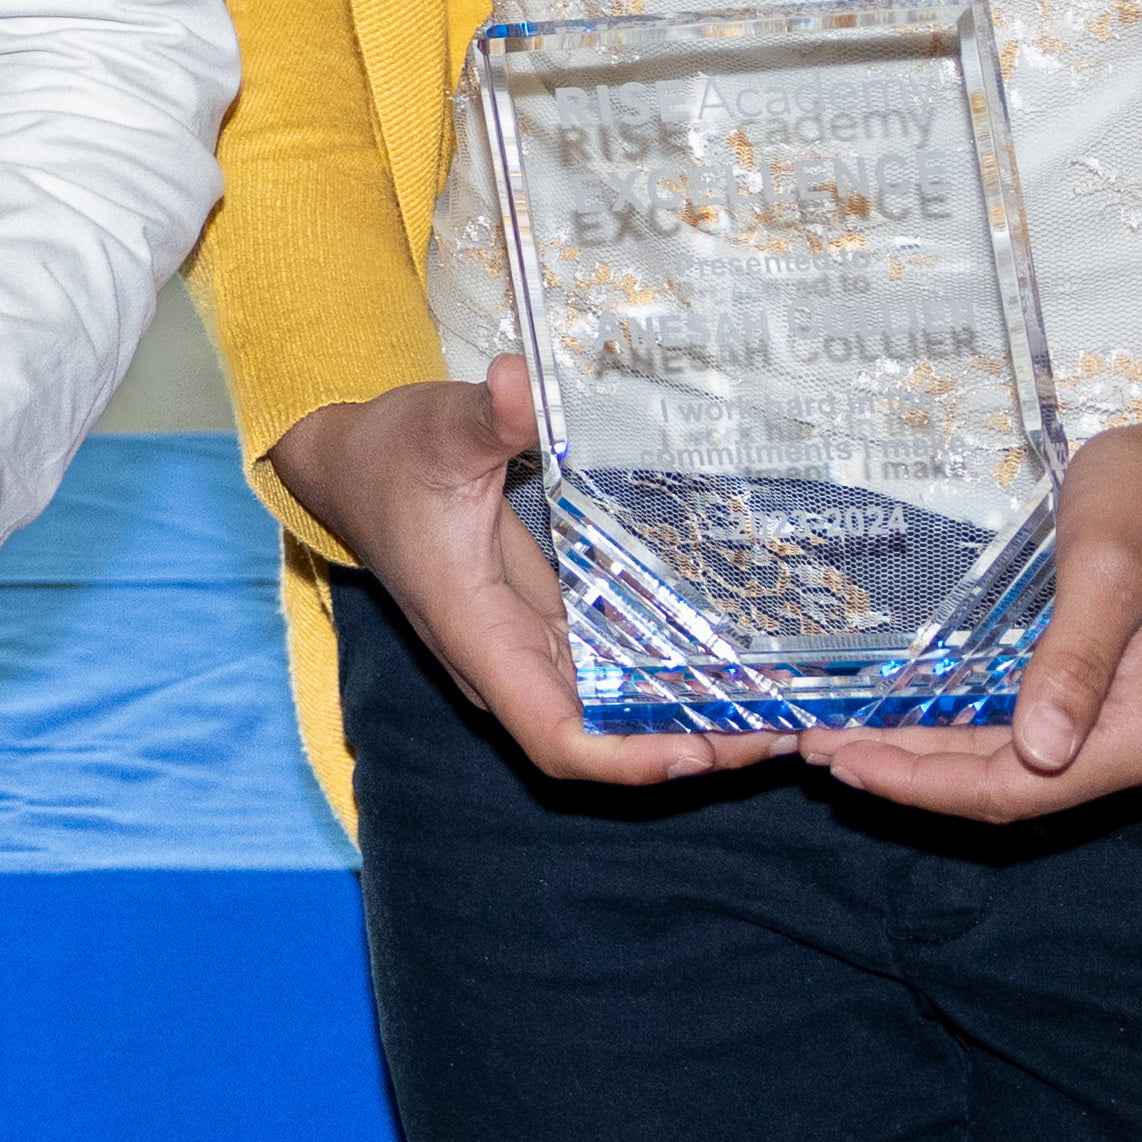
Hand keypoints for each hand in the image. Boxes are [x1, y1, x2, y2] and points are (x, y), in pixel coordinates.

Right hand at [269, 358, 781, 787]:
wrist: (351, 467)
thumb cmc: (389, 455)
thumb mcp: (436, 428)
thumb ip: (484, 416)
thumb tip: (518, 383)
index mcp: (478, 635)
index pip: (554, 736)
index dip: (628, 758)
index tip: (702, 748)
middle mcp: (508, 663)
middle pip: (605, 742)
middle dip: (696, 744)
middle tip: (790, 726)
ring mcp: (530, 651)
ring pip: (618, 715)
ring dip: (697, 718)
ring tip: (788, 705)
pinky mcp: (550, 630)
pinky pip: (618, 676)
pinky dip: (677, 678)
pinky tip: (741, 662)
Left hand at [807, 357, 1141, 823]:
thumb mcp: (1106, 570)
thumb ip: (1074, 665)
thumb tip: (1041, 752)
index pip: (1018, 789)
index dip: (921, 784)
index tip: (839, 762)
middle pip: (1018, 789)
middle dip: (916, 771)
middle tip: (821, 748)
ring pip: (1026, 770)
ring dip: (939, 756)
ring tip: (850, 735)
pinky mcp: (1140, 713)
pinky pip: (1048, 740)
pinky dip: (979, 733)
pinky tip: (917, 718)